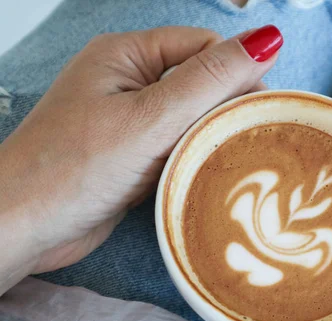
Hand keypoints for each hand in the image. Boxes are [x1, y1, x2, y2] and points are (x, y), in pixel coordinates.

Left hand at [0, 25, 282, 291]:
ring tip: (237, 159)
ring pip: (192, 118)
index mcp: (126, 56)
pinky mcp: (133, 156)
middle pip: (200, 83)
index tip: (264, 107)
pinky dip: (197, 158)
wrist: (23, 230)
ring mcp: (129, 121)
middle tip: (254, 139)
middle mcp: (128, 83)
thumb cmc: (74, 170)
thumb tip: (266, 38)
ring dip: (214, 137)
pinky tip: (211, 173)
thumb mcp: (150, 119)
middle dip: (228, 108)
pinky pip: (178, 146)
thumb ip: (210, 80)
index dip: (238, 72)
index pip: (202, 47)